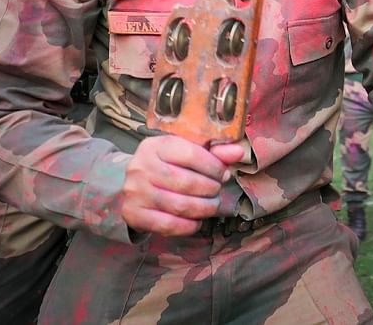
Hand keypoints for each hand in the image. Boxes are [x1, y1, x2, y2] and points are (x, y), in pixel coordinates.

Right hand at [121, 136, 245, 236]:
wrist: (134, 184)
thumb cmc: (168, 165)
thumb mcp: (187, 152)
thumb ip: (214, 152)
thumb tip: (239, 152)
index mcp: (156, 145)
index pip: (192, 155)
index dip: (214, 167)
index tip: (224, 174)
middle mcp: (141, 167)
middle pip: (187, 182)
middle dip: (211, 189)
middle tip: (217, 191)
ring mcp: (135, 192)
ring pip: (180, 206)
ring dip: (204, 208)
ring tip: (212, 206)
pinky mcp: (133, 214)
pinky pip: (168, 225)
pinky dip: (189, 226)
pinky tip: (197, 221)